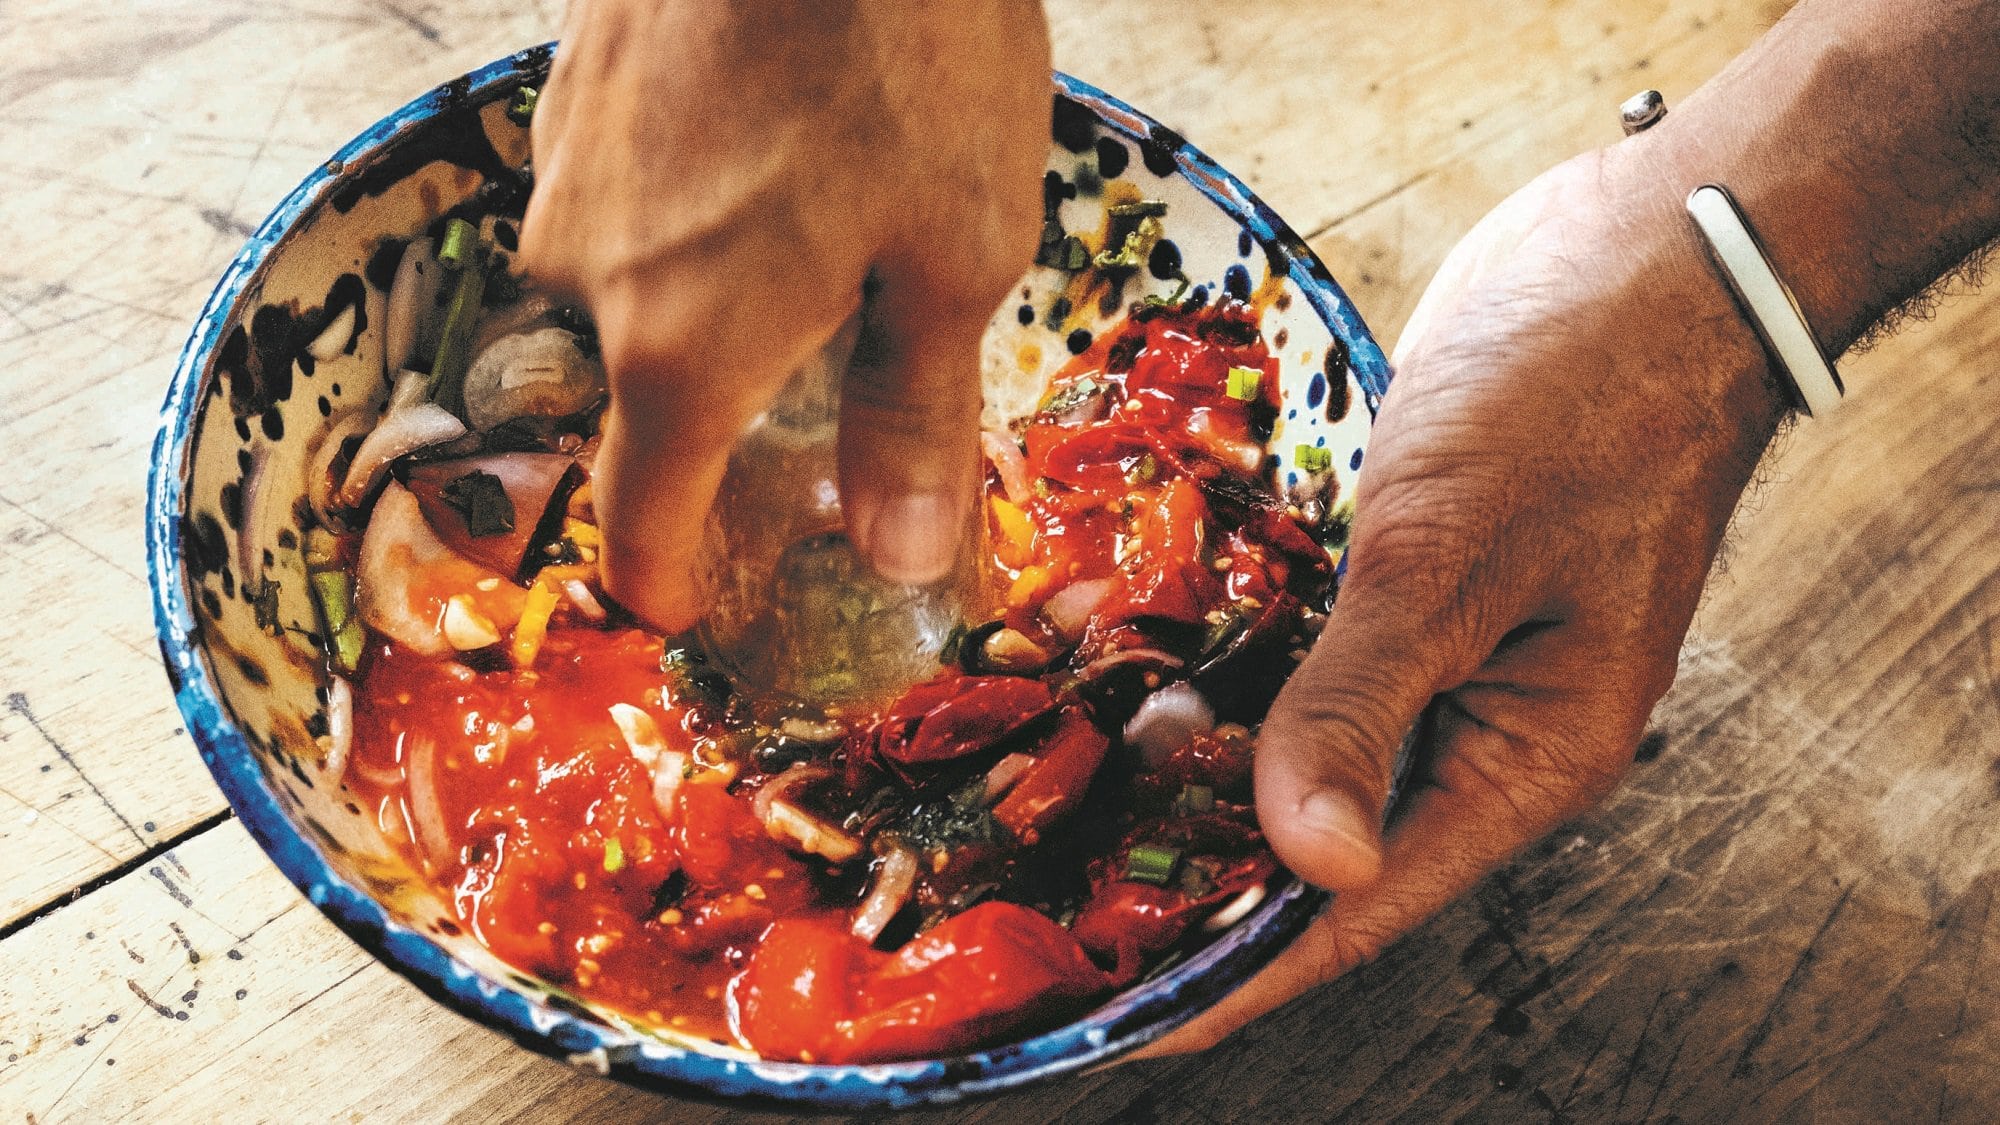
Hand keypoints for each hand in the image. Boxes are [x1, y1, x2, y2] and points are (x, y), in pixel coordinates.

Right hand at [520, 0, 1050, 629]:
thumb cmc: (906, 58)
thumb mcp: (952, 262)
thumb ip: (914, 421)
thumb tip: (897, 555)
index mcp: (682, 351)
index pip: (638, 524)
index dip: (670, 580)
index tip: (699, 599)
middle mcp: (591, 276)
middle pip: (648, 396)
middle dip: (732, 404)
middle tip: (836, 356)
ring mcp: (566, 173)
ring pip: (635, 284)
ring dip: (714, 287)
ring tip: (822, 219)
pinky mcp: (569, 88)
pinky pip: (626, 193)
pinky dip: (690, 203)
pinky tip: (772, 141)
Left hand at [1146, 144, 1785, 1052]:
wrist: (1644, 252)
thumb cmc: (1580, 396)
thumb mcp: (1454, 556)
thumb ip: (1364, 706)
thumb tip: (1310, 864)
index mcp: (1524, 757)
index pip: (1360, 906)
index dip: (1242, 969)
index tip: (1130, 1018)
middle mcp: (1478, 725)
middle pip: (1320, 845)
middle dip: (1199, 884)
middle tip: (1062, 918)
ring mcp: (1438, 652)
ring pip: (1299, 752)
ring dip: (1196, 783)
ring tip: (1069, 827)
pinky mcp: (1400, 581)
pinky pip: (1296, 659)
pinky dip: (1220, 677)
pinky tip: (1129, 685)